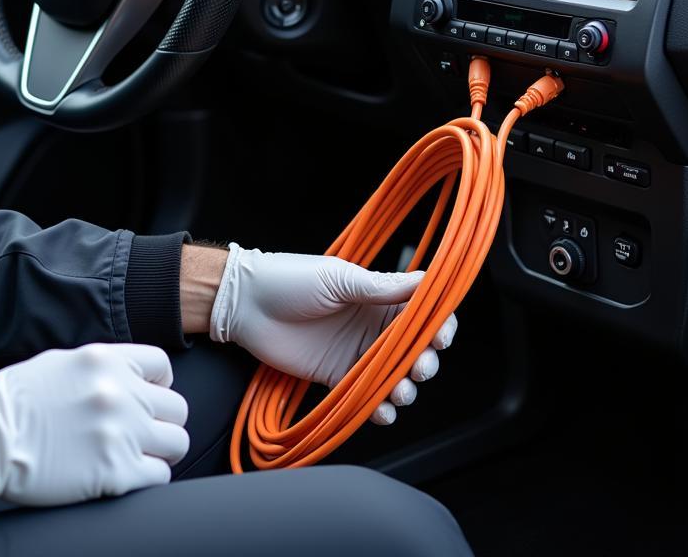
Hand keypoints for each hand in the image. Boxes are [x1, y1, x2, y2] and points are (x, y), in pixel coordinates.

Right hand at [0, 343, 188, 508]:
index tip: (148, 398)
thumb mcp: (65, 362)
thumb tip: (134, 379)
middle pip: (177, 408)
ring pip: (177, 443)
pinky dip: (148, 477)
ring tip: (139, 455)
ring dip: (161, 451)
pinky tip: (125, 474)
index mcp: (107, 360)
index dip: (160, 384)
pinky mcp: (114, 473)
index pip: (163, 366)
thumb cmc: (17, 399)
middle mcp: (120, 392)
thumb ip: (105, 368)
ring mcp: (120, 433)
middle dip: (162, 421)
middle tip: (144, 433)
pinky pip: (160, 476)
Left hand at [209, 245, 457, 424]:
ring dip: (406, 388)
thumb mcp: (339, 278)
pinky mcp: (338, 377)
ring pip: (396, 377)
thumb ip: (381, 287)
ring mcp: (357, 353)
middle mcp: (372, 326)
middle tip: (419, 365)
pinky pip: (367, 398)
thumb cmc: (289, 279)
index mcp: (377, 296)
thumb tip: (426, 280)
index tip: (441, 335)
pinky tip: (382, 410)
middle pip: (415, 349)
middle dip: (425, 361)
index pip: (421, 312)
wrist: (246, 303)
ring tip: (400, 390)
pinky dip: (380, 409)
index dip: (438, 325)